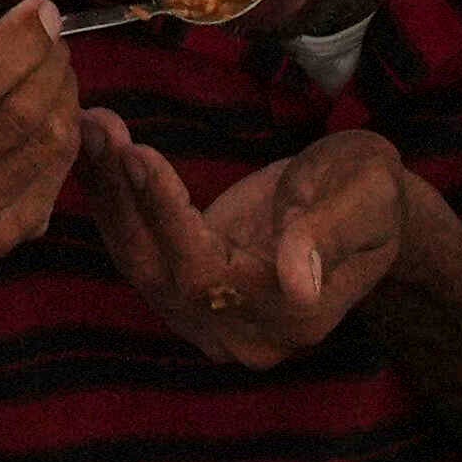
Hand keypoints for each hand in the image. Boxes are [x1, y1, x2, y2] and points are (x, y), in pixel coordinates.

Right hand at [0, 0, 87, 264]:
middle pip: (15, 116)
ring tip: (53, 70)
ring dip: (64, 94)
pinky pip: (55, 175)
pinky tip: (50, 111)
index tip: (41, 12)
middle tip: (51, 39)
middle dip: (49, 64)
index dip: (18, 44)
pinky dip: (66, 133)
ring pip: (45, 144)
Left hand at [79, 120, 413, 368]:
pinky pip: (141, 257)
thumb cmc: (370, 192)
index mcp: (294, 315)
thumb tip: (297, 281)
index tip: (137, 153)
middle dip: (123, 197)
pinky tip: (96, 156)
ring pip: (140, 267)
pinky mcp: (192, 301)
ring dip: (108, 197)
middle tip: (97, 125)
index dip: (167, 216)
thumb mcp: (365, 196)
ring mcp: (215, 325)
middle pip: (161, 275)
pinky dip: (116, 207)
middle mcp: (247, 335)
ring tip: (91, 128)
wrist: (366, 210)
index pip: (208, 272)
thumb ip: (327, 234)